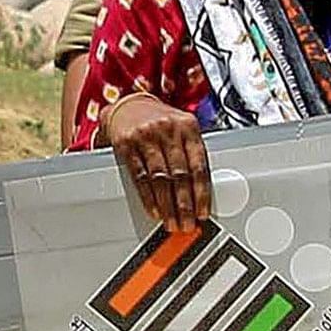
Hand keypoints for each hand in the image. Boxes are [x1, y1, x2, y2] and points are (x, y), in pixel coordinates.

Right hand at [98, 93, 211, 226]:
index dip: (202, 193)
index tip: (203, 212)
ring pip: (160, 178)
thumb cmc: (159, 121)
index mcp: (188, 127)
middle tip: (187, 224)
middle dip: (185, 204)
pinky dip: (148, 197)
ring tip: (172, 222)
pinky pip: (139, 176)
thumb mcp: (181, 129)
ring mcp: (146, 136)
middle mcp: (168, 129)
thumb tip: (201, 192)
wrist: (128, 105)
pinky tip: (154, 210)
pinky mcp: (126, 144)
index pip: (199, 165)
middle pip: (180, 174)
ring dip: (167, 205)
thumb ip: (192, 154)